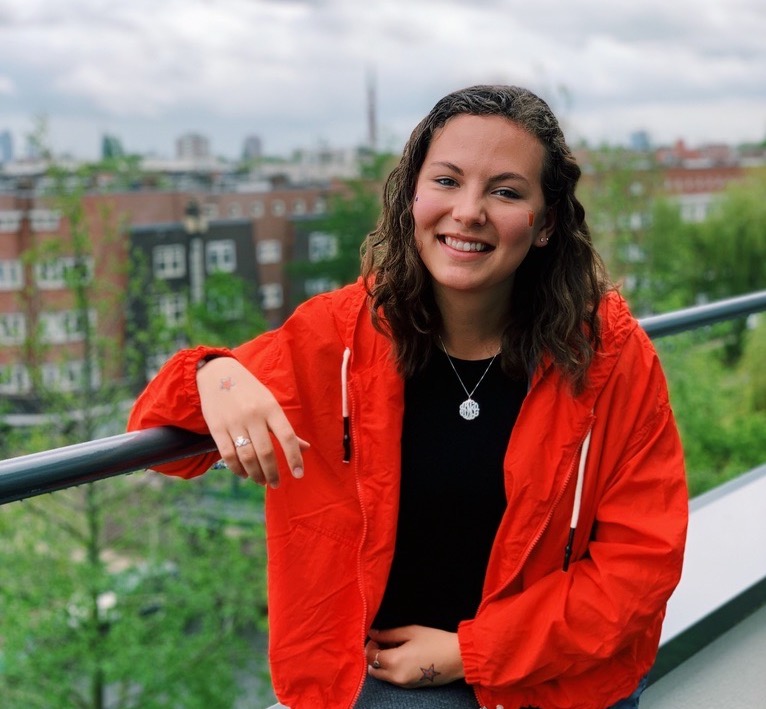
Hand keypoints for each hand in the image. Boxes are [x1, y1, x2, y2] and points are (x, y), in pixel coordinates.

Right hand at [196, 357, 308, 487]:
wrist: (217, 374)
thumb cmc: (250, 392)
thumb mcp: (270, 404)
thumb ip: (284, 427)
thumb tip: (306, 448)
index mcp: (271, 408)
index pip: (287, 436)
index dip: (294, 457)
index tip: (299, 474)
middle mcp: (253, 415)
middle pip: (266, 452)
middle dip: (272, 473)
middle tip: (275, 484)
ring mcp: (234, 422)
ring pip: (247, 456)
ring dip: (256, 474)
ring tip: (261, 481)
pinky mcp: (216, 428)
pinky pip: (228, 454)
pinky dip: (237, 468)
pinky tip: (244, 474)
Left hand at [365, 626, 464, 687]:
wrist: (457, 658)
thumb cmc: (435, 641)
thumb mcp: (410, 632)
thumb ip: (389, 634)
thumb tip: (373, 633)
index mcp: (394, 661)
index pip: (370, 656)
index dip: (370, 645)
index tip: (376, 636)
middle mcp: (396, 677)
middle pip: (373, 669)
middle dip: (374, 656)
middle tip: (383, 642)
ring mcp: (404, 684)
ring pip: (382, 676)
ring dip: (382, 663)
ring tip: (394, 648)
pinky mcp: (411, 687)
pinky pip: (393, 679)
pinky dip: (392, 669)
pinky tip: (403, 657)